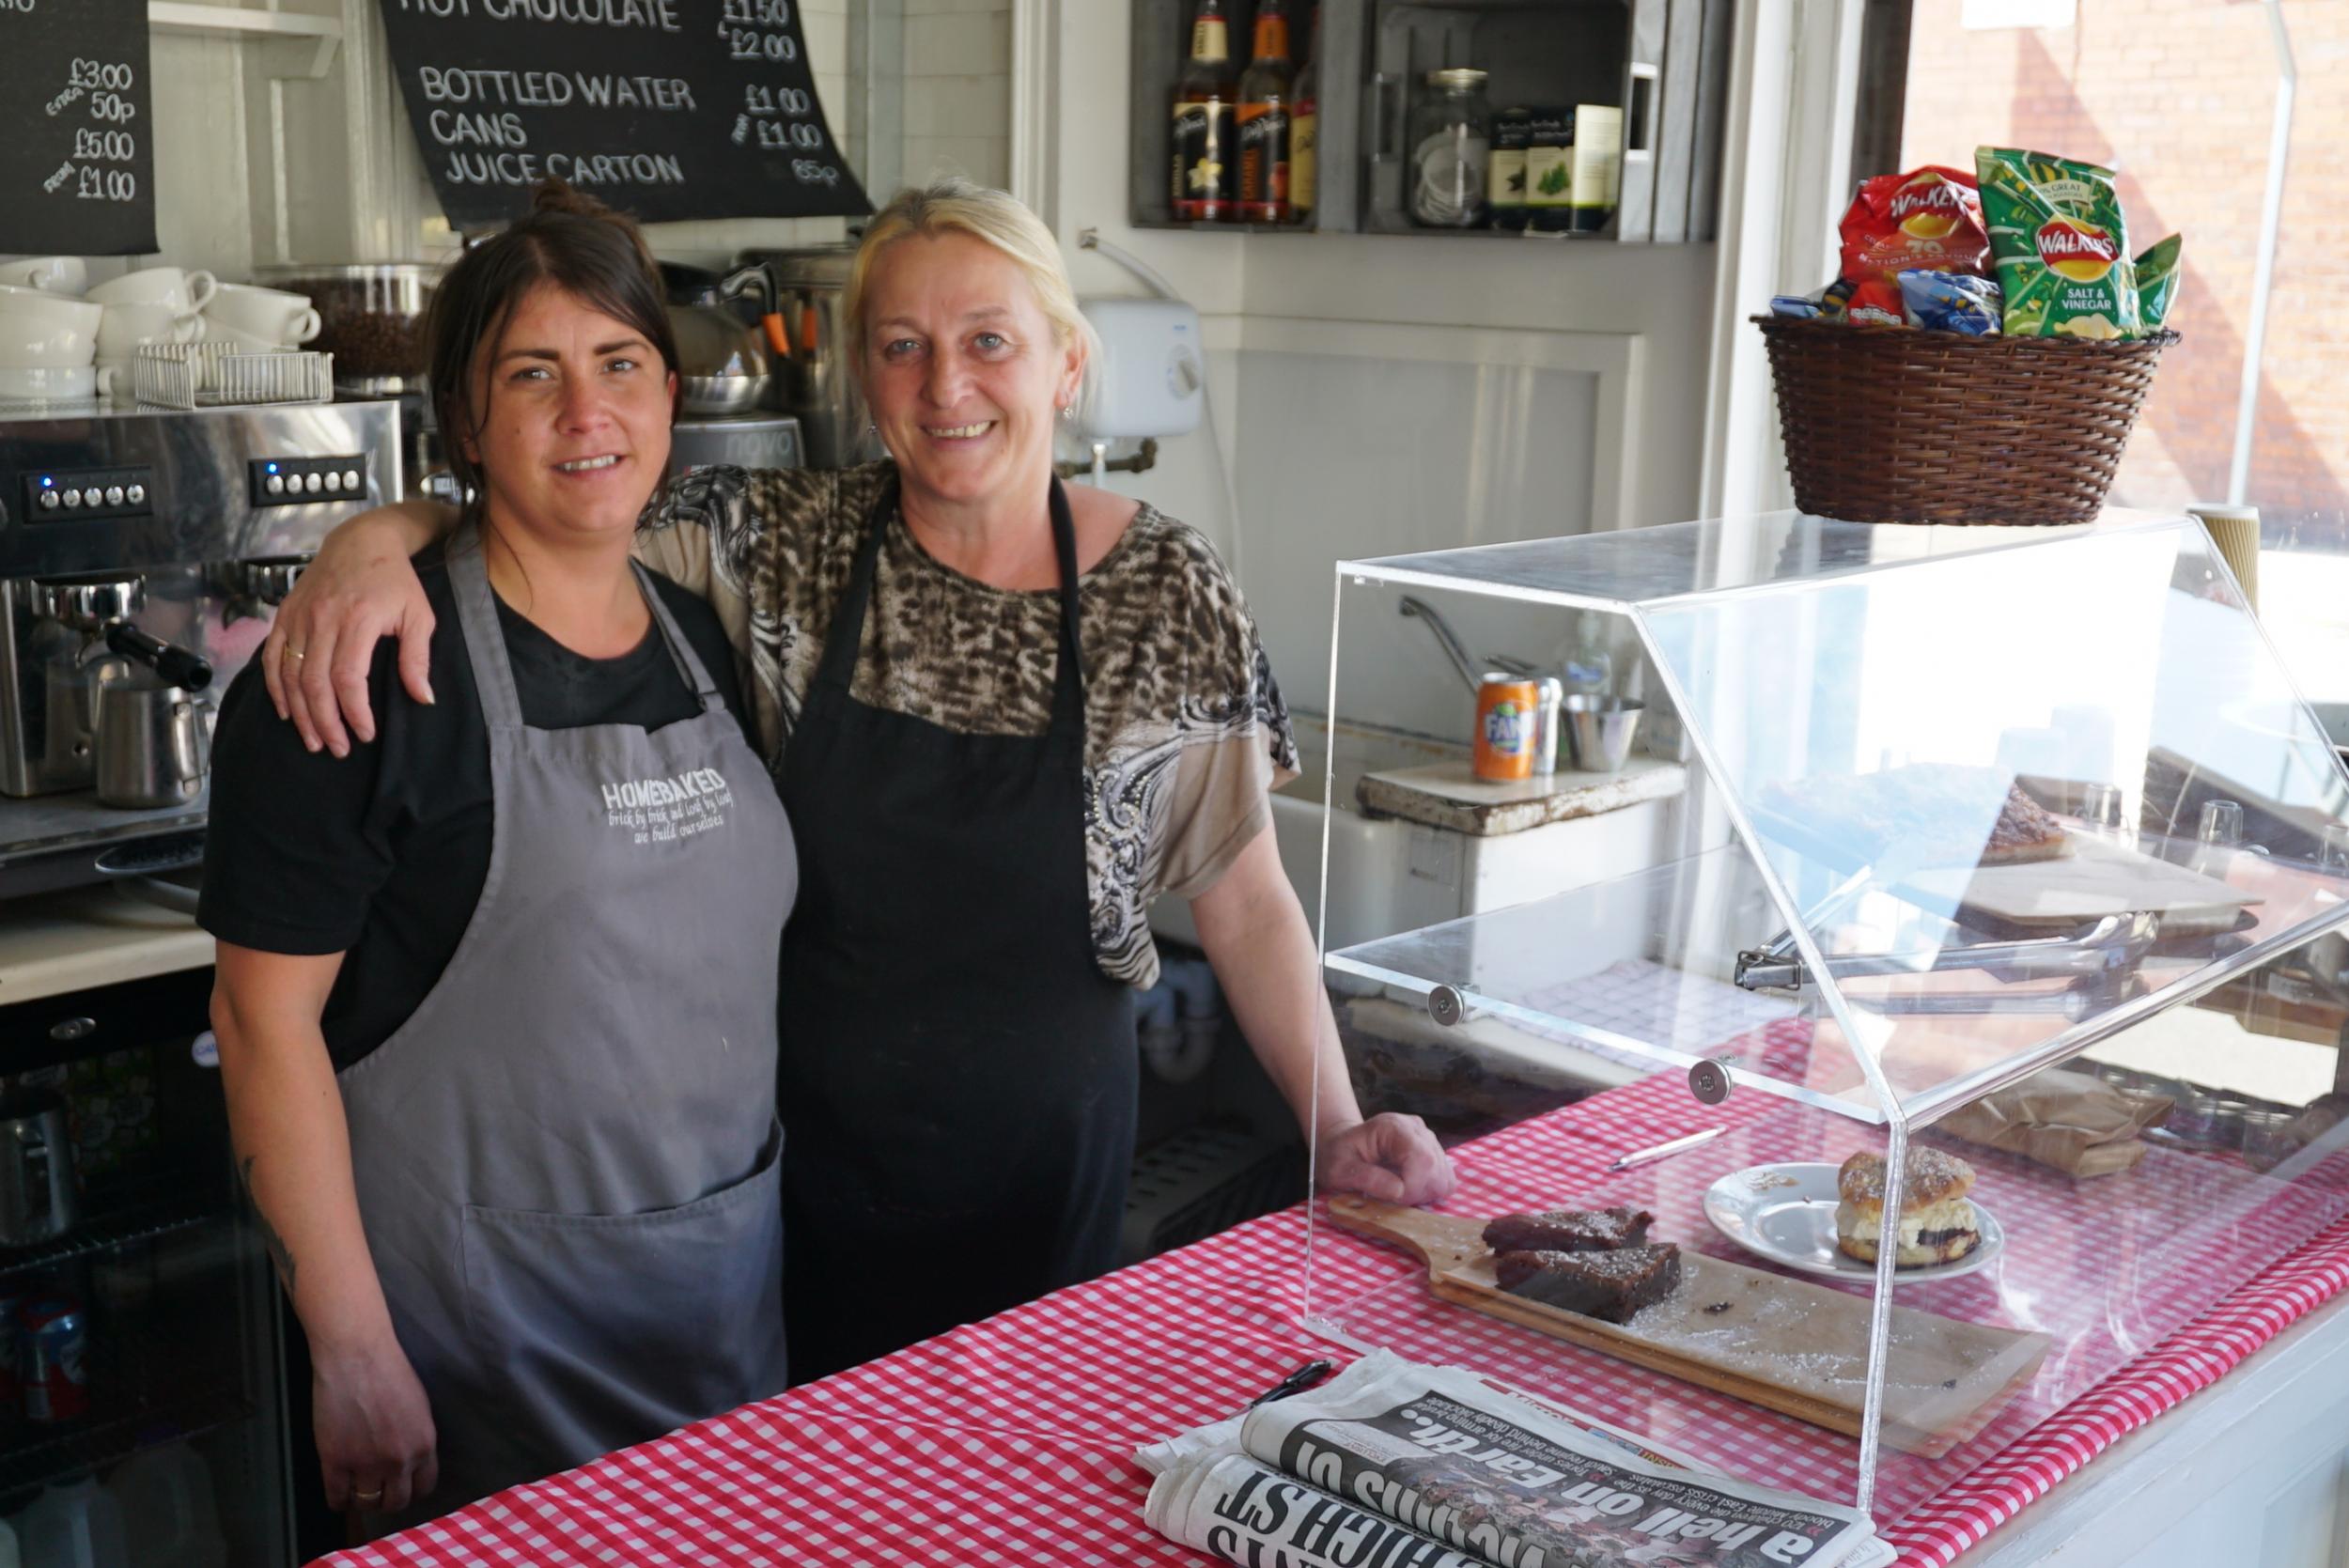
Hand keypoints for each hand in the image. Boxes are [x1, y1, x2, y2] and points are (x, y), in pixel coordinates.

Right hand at [262, 517, 436, 756]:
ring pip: (290, 675)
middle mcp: (322, 619)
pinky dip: (275, 687)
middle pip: (314, 683)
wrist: (361, 541)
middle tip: (337, 749)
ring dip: (300, 713)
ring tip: (314, 740)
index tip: (364, 734)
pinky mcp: (284, 615)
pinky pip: (272, 657)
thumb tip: (423, 698)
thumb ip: (418, 657)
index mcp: (357, 620)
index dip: (353, 712)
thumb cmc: (396, 580)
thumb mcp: (419, 615)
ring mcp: (299, 617)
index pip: (347, 678)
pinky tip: (287, 711)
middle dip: (324, 722)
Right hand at [314, 1338, 438, 1515]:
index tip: (402, 1487)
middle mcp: (399, 1461)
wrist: (357, 1356)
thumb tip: (411, 1461)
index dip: (412, 1490)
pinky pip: (337, 1497)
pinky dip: (338, 1500)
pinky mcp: (335, 1461)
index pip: (424, 1487)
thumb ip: (417, 1438)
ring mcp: (366, 1464)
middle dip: (387, 1500)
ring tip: (358, 1492)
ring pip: (367, 1503)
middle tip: (378, 1491)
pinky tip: (339, 1494)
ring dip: (363, 1501)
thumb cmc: (390, 1372)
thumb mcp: (419, 1408)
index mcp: (423, 1445)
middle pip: (396, 1502)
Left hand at [1318, 1113, 1457, 1206]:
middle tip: (1392, 1197)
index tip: (1393, 1199)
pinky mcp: (1433, 1152)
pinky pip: (1445, 1179)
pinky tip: (1408, 1189)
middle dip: (1417, 1192)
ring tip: (1398, 1191)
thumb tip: (1399, 1191)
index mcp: (1393, 1127)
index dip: (1412, 1187)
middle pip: (1436, 1168)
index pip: (1422, 1159)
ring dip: (1423, 1193)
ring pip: (1444, 1176)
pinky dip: (1430, 1191)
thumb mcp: (1340, 1170)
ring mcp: (1428, 1139)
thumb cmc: (1338, 1156)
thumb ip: (1368, 1179)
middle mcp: (1416, 1129)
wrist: (1343, 1146)